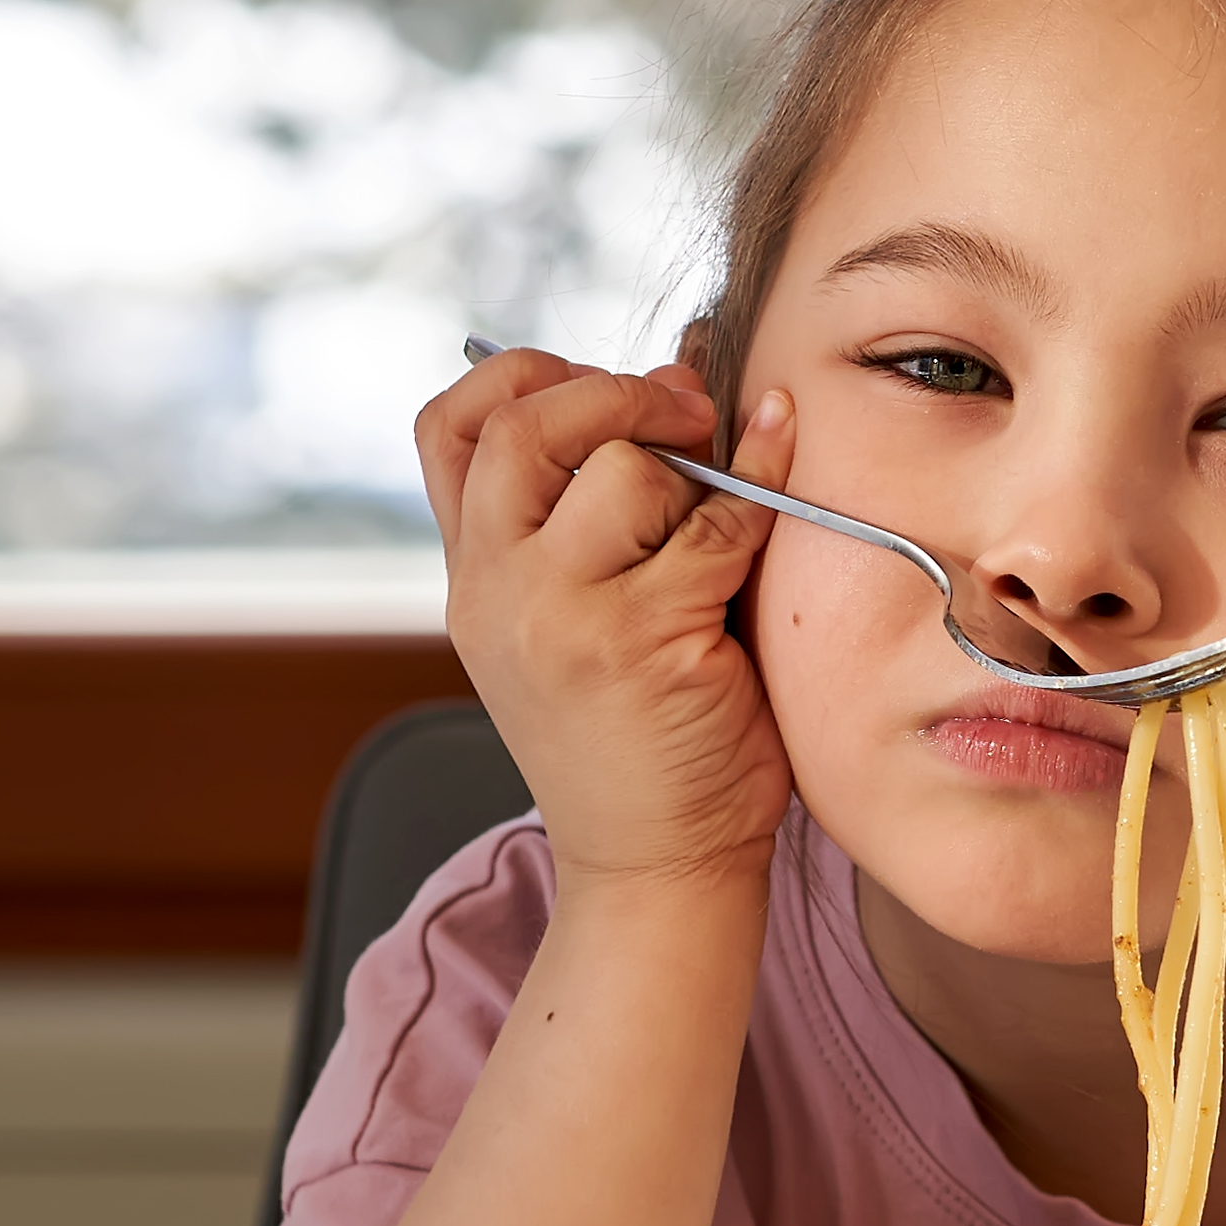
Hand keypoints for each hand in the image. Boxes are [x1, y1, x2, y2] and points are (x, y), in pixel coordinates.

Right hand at [418, 349, 795, 893]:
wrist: (657, 863)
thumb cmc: (643, 733)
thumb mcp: (577, 616)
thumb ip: (595, 507)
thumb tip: (685, 361)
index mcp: (474, 574)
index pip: (448, 425)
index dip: (523, 376)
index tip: (595, 383)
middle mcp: (496, 589)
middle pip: (527, 423)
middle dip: (619, 392)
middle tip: (686, 408)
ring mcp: (560, 616)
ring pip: (624, 468)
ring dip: (691, 468)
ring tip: (720, 513)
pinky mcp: (638, 642)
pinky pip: (714, 525)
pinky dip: (758, 501)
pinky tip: (777, 499)